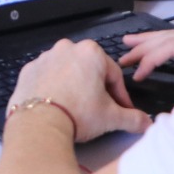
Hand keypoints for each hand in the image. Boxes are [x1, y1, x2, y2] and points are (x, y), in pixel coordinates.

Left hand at [8, 39, 150, 142]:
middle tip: (99, 110)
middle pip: (90, 70)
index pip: (114, 75)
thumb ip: (133, 118)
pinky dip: (54, 87)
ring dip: (75, 86)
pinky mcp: (29, 70)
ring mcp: (45, 58)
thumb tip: (144, 122)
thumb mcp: (111, 117)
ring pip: (68, 71)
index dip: (121, 95)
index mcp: (90, 53)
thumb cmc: (75, 114)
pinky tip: (58, 105)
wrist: (39, 124)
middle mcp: (67, 49)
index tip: (122, 108)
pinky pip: (47, 77)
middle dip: (97, 89)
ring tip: (77, 109)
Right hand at [119, 29, 173, 80]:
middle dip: (142, 46)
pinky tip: (158, 46)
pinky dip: (164, 41)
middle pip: (167, 37)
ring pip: (173, 35)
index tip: (137, 76)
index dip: (150, 59)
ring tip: (129, 41)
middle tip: (123, 58)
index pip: (170, 47)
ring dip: (149, 39)